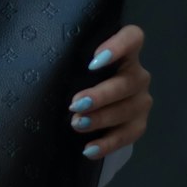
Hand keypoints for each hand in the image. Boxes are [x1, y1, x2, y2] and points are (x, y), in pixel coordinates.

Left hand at [68, 23, 150, 159]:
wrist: (88, 107)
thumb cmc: (77, 77)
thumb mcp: (75, 67)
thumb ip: (72, 62)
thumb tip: (46, 66)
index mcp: (125, 53)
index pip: (133, 38)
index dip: (119, 46)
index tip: (94, 61)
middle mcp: (137, 74)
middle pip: (128, 81)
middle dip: (101, 94)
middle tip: (76, 104)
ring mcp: (141, 100)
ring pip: (128, 109)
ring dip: (102, 118)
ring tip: (77, 124)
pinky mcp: (138, 124)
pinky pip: (129, 135)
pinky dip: (108, 143)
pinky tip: (89, 149)